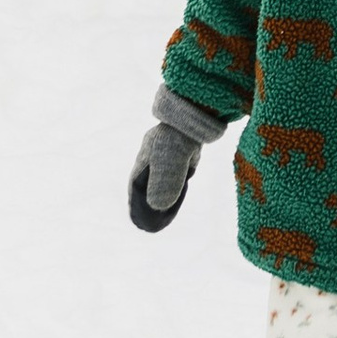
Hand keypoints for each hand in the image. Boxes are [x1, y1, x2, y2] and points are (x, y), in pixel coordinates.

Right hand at [129, 86, 224, 232]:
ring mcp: (170, 153)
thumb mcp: (170, 160)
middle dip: (147, 204)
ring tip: (163, 217)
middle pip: (148, 184)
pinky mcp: (185, 151)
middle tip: (150, 225)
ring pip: (163, 180)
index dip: (136, 204)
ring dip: (162, 197)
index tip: (138, 221)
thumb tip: (158, 207)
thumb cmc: (181, 135)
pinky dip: (176, 188)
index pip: (137, 185)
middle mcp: (156, 155)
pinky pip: (177, 174)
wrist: (200, 112)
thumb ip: (165, 182)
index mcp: (146, 158)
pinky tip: (178, 197)